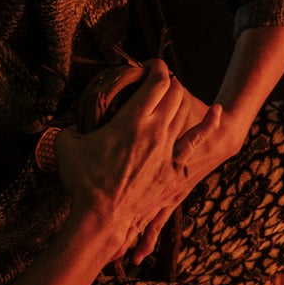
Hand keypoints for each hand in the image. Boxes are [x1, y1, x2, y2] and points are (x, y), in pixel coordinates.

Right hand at [52, 60, 200, 263]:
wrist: (103, 219)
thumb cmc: (83, 182)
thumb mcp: (67, 146)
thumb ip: (69, 127)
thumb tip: (69, 122)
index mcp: (132, 119)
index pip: (155, 81)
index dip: (155, 67)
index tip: (149, 65)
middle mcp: (155, 130)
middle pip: (172, 93)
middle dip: (167, 81)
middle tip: (158, 80)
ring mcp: (168, 150)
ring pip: (183, 113)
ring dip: (180, 99)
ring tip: (174, 93)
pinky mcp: (175, 170)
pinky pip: (196, 142)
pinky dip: (208, 125)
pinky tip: (216, 113)